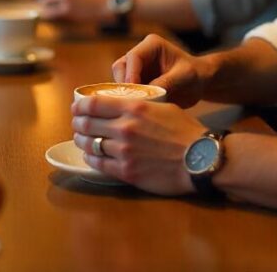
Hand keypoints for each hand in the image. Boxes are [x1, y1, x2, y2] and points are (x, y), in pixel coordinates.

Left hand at [71, 96, 206, 193]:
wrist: (199, 158)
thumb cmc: (185, 131)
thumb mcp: (163, 106)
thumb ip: (140, 105)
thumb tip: (123, 106)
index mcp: (134, 108)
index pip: (94, 104)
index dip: (80, 105)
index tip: (77, 107)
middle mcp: (124, 128)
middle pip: (87, 124)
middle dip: (78, 123)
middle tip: (77, 123)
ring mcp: (123, 151)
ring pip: (90, 144)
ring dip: (82, 141)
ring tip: (82, 139)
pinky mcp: (126, 171)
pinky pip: (99, 164)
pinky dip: (91, 158)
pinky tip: (92, 155)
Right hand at [112, 34, 207, 107]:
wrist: (201, 82)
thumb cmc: (195, 74)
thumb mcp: (184, 77)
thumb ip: (165, 82)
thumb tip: (146, 94)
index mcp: (152, 45)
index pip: (133, 57)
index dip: (130, 74)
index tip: (134, 92)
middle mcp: (140, 54)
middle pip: (120, 68)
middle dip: (125, 86)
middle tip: (132, 103)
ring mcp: (136, 69)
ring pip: (119, 81)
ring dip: (125, 95)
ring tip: (136, 108)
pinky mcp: (136, 82)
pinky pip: (125, 92)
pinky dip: (128, 101)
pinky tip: (136, 111)